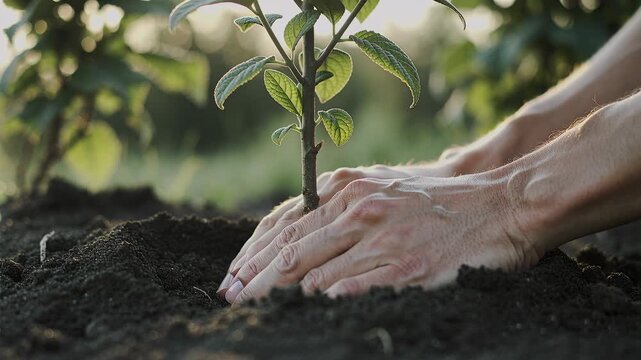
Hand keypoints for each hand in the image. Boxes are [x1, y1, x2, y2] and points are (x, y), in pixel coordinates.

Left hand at [217, 163, 453, 299]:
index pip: (286, 225)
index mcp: (348, 188)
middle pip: (292, 251)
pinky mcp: (408, 267)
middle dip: (254, 278)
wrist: (497, 203)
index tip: (232, 275)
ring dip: (282, 296)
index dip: (253, 253)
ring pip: (318, 274)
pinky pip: (356, 289)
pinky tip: (307, 311)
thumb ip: (336, 204)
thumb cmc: (430, 198)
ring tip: (257, 311)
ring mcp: (384, 239)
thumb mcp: (377, 186)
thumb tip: (294, 231)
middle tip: (230, 298)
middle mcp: (360, 210)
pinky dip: (328, 301)